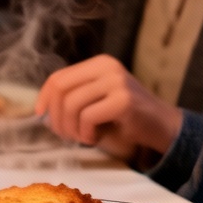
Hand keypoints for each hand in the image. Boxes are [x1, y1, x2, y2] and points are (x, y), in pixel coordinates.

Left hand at [35, 54, 182, 159]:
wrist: (163, 126)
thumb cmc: (124, 117)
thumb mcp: (96, 99)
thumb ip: (73, 96)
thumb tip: (41, 109)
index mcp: (98, 64)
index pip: (59, 77)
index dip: (44, 97)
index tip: (40, 115)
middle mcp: (106, 67)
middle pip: (61, 88)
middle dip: (56, 115)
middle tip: (63, 134)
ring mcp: (116, 82)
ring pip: (72, 104)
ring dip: (70, 128)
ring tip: (80, 138)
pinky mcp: (123, 100)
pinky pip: (88, 116)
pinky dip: (85, 133)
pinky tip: (93, 138)